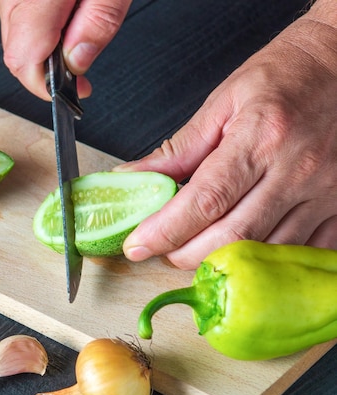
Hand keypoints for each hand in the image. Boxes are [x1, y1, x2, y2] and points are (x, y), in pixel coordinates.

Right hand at [0, 0, 132, 99]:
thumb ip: (97, 23)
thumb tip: (77, 64)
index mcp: (35, 0)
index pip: (24, 63)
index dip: (48, 87)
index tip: (76, 92)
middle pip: (17, 55)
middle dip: (49, 70)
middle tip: (82, 68)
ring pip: (13, 37)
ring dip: (42, 45)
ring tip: (75, 25)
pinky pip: (14, 18)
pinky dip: (36, 24)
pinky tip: (60, 12)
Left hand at [114, 6, 336, 269]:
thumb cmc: (282, 77)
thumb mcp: (222, 102)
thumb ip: (178, 150)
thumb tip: (133, 178)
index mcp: (259, 138)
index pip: (204, 201)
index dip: (165, 231)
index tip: (137, 245)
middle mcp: (296, 170)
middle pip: (233, 236)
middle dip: (186, 254)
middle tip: (163, 250)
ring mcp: (325, 192)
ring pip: (266, 251)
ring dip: (223, 261)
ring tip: (195, 249)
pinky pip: (303, 251)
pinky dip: (265, 259)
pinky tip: (242, 250)